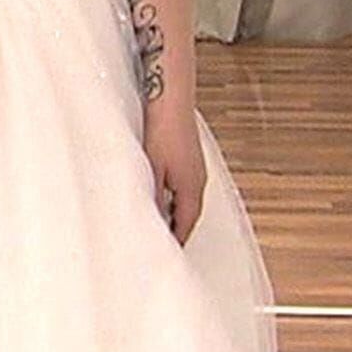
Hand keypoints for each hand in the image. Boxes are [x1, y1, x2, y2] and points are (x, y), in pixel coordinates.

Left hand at [143, 103, 206, 244]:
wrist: (171, 99)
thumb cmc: (162, 131)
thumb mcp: (153, 170)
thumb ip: (153, 197)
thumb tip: (152, 218)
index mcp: (192, 189)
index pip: (185, 224)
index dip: (176, 240)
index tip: (166, 252)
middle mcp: (199, 180)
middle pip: (189, 214)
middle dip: (177, 228)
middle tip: (162, 241)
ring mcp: (197, 167)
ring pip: (188, 200)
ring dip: (176, 212)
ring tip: (159, 221)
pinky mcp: (191, 157)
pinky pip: (186, 186)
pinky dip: (176, 197)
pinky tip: (162, 193)